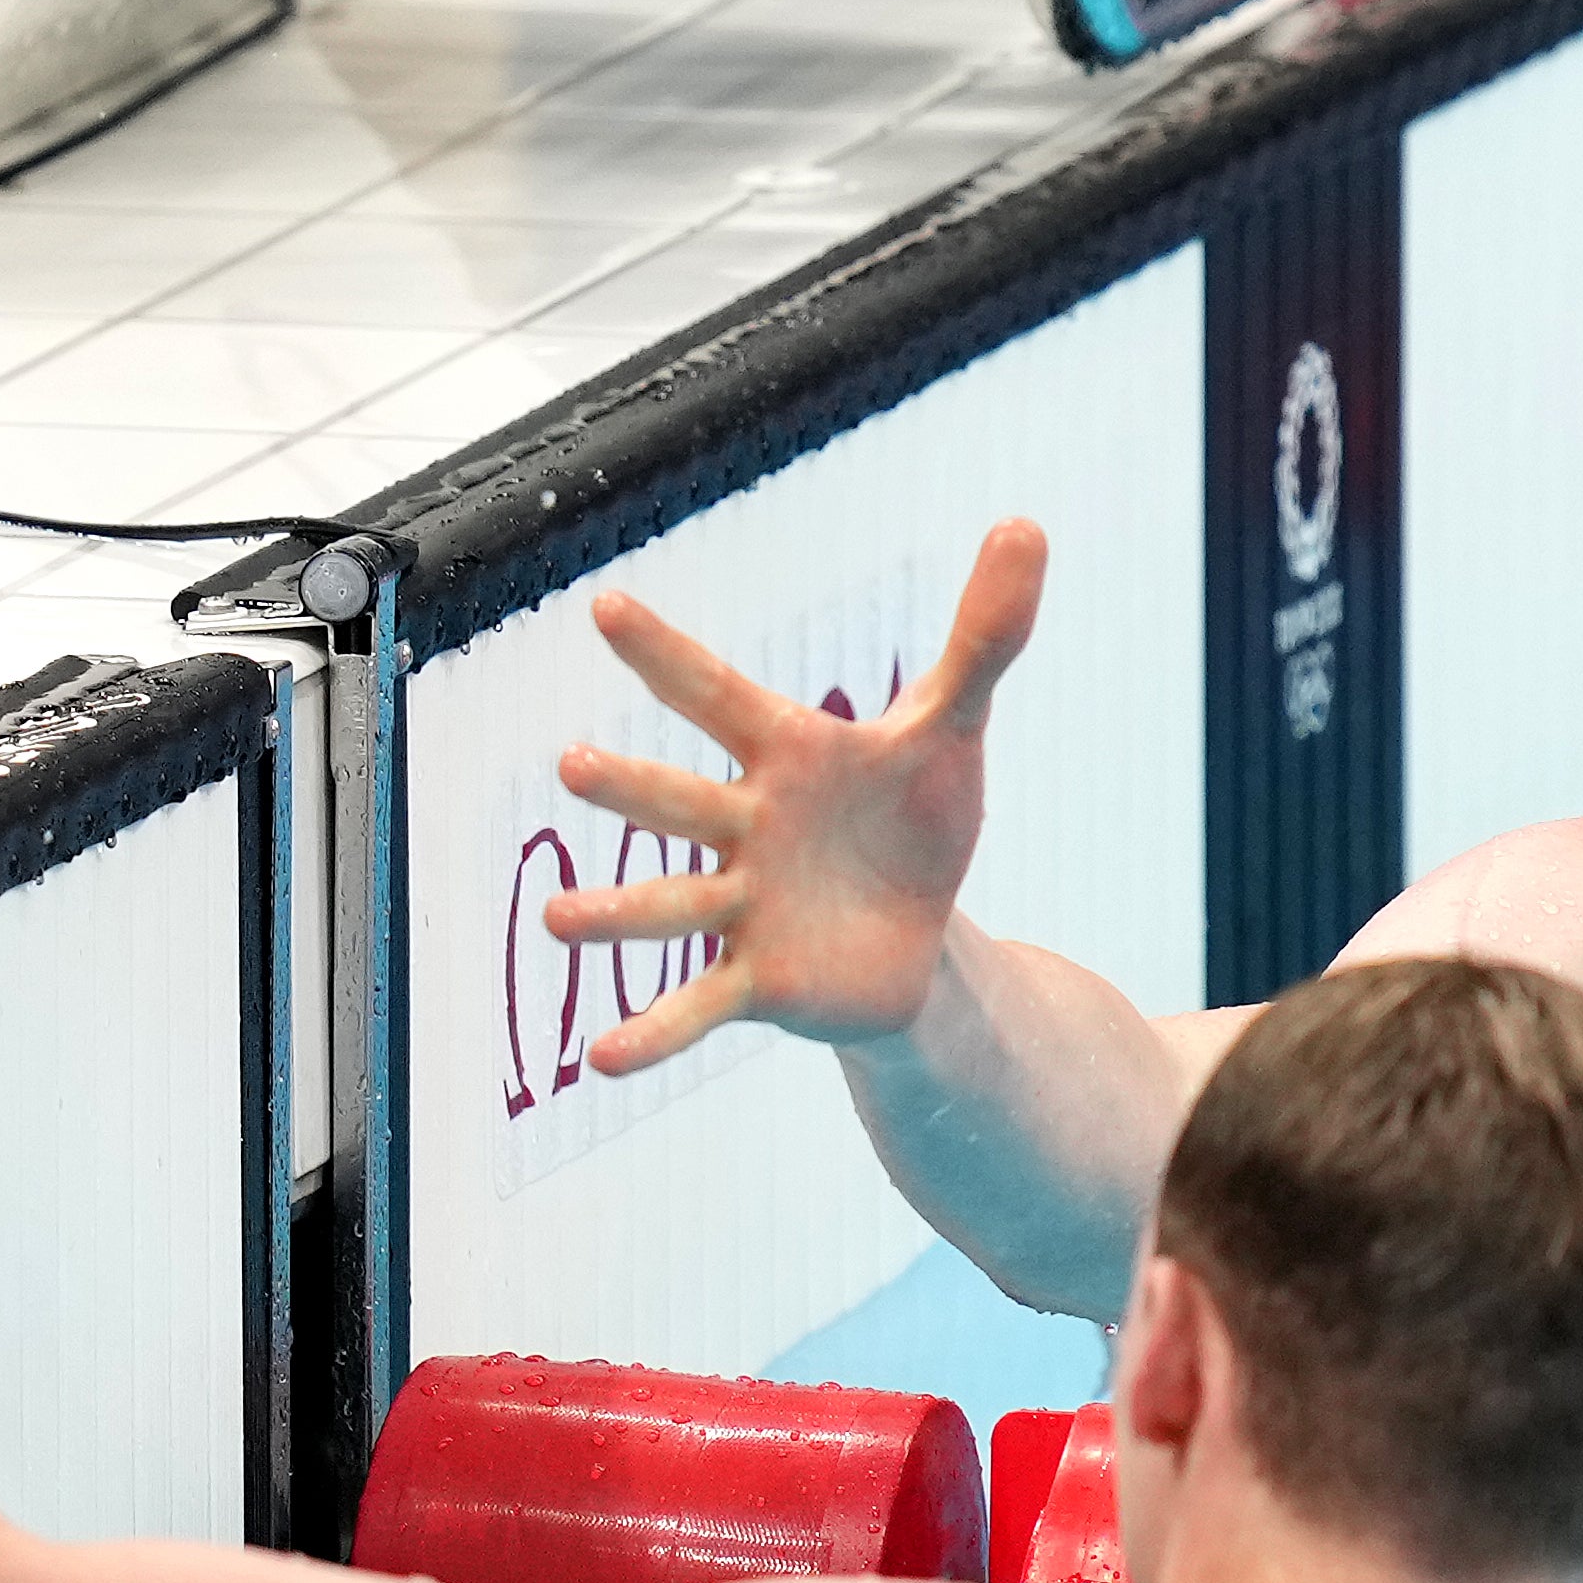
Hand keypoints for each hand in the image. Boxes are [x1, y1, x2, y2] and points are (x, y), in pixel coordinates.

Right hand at [540, 519, 1042, 1077]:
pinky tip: (604, 1060)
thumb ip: (983, 636)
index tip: (605, 607)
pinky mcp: (760, 979)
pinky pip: (700, 1007)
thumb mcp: (953, 727)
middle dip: (633, 789)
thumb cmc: (912, 816)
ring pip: (672, 906)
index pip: (720, 696)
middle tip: (571, 765)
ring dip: (616, 915)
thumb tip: (1026, 523)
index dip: (667, 656)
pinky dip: (655, 1032)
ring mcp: (744, 906)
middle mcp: (746, 827)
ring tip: (556, 924)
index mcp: (785, 756)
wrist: (918, 932)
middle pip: (683, 803)